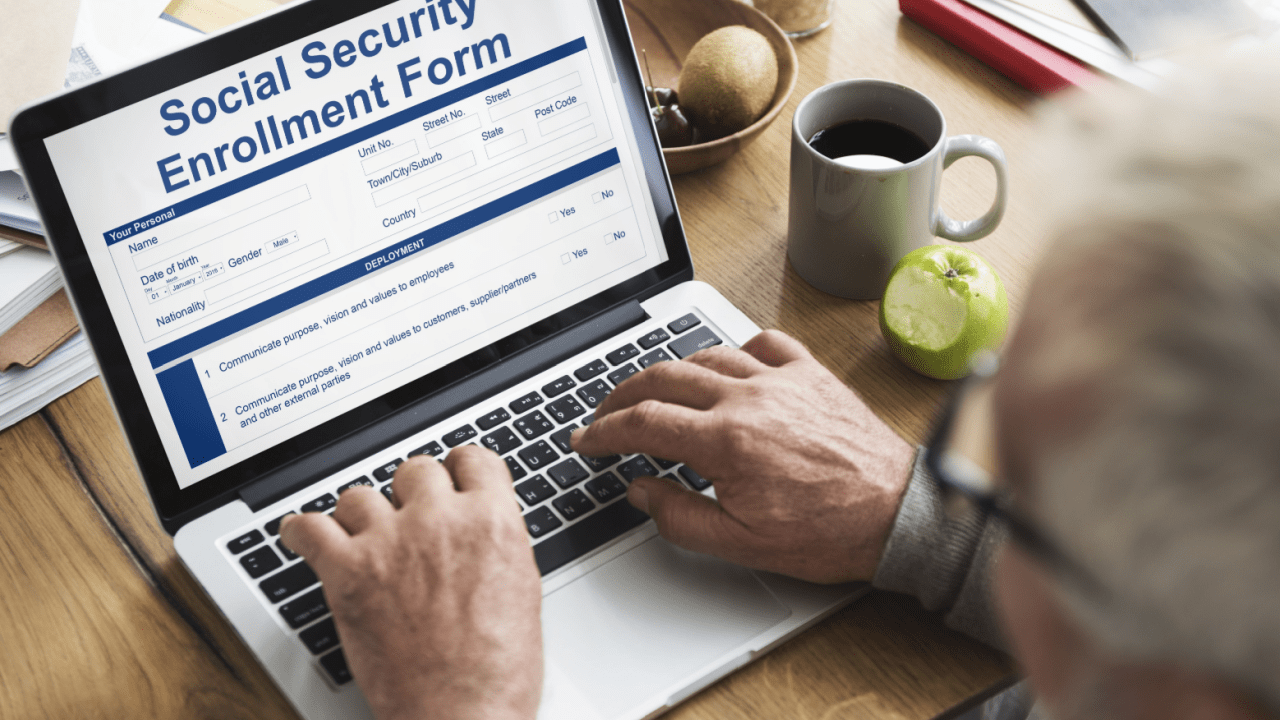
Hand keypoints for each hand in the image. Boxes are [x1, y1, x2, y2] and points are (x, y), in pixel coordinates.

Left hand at [279, 447, 541, 719]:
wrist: (462, 715)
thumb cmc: (497, 672)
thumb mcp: (523, 590)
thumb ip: (496, 544)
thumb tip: (479, 531)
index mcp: (492, 521)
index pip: (472, 459)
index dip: (459, 472)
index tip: (450, 481)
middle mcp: (440, 520)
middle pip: (415, 470)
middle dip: (412, 494)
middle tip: (409, 520)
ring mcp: (391, 542)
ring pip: (360, 495)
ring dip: (361, 515)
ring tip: (361, 536)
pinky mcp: (348, 571)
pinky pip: (310, 528)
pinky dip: (302, 531)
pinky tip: (304, 536)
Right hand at [571, 330, 913, 582]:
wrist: (897, 514)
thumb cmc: (829, 531)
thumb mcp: (740, 543)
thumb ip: (678, 516)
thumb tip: (641, 490)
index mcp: (726, 441)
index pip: (643, 423)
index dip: (603, 431)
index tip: (586, 439)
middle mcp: (750, 399)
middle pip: (664, 378)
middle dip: (622, 393)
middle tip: (606, 412)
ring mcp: (782, 380)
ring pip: (707, 355)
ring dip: (671, 370)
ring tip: (653, 389)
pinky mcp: (811, 374)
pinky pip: (765, 342)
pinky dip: (736, 348)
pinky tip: (728, 366)